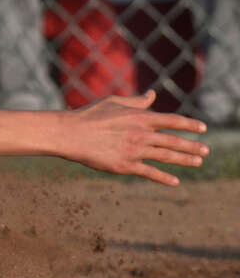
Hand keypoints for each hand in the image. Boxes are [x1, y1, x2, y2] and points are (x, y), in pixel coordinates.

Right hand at [63, 91, 207, 185]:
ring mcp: (134, 151)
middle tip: (206, 150)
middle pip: (174, 141)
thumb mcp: (115, 102)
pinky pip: (149, 172)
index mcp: (140, 117)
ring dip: (185, 160)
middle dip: (192, 146)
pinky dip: (164, 178)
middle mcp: (141, 134)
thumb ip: (137, 101)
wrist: (70, 134)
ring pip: (166, 156)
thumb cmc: (90, 115)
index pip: (173, 121)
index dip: (190, 125)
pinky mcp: (124, 165)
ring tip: (198, 162)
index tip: (203, 128)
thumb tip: (153, 95)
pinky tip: (176, 181)